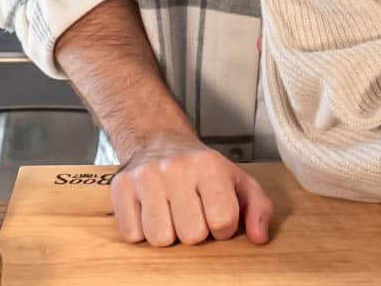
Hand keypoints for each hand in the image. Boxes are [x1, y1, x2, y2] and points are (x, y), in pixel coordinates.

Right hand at [111, 133, 273, 247]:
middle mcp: (175, 167)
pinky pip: (132, 236)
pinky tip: (151, 211)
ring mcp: (145, 176)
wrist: (160, 141)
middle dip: (195, 231)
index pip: (223, 220)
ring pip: (160, 239)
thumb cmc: (202, 169)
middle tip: (192, 212)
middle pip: (191, 235)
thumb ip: (258, 208)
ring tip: (172, 211)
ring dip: (168, 233)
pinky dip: (142, 231)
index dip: (223, 226)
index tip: (217, 214)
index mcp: (208, 164)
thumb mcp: (237, 180)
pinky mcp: (120, 188)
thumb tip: (260, 238)